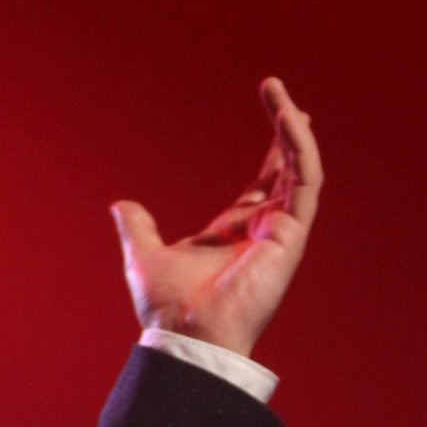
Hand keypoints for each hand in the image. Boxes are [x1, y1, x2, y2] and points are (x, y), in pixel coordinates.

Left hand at [109, 78, 323, 358]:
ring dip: (294, 131)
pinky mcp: (291, 237)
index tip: (278, 112)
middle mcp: (265, 229)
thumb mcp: (145, 254)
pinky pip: (305, 184)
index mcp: (236, 231)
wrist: (184, 335)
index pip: (264, 182)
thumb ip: (138, 226)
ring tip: (280, 94)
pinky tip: (291, 121)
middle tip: (278, 91)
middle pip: (287, 170)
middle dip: (287, 130)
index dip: (274, 150)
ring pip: (302, 171)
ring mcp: (282, 232)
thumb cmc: (169, 307)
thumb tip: (121, 205)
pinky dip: (302, 151)